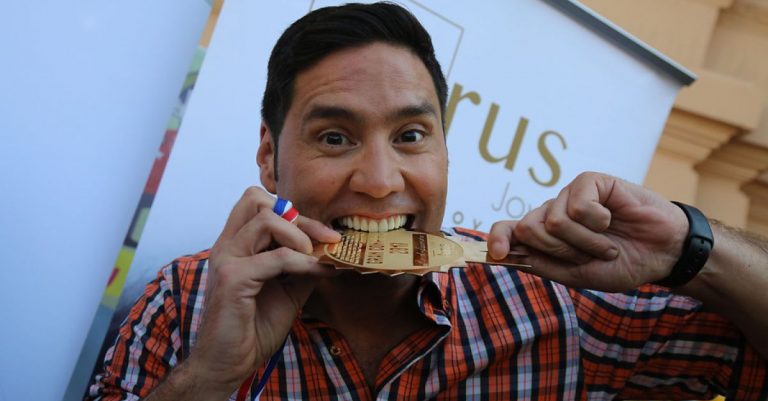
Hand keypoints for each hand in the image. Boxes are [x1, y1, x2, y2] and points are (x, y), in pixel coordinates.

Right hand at [183, 187, 339, 396]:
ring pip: (266, 219)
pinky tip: (318, 272)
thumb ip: (302, 265)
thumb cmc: (254, 327)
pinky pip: (277, 257)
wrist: (230, 362)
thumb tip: (331, 249)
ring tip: (314, 257)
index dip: (296, 213)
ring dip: (300, 236)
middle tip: (324, 239)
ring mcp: (226, 258)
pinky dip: (304, 262)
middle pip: (256, 199)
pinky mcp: (232, 278)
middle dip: (298, 216)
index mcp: (234, 244)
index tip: (326, 234)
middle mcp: (226, 245)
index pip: (258, 203)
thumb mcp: (288, 289)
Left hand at [488, 172, 688, 291]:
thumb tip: (507, 254)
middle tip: (589, 255)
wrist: (662, 253)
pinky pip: (578, 205)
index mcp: (545, 236)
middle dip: (560, 251)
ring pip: (554, 221)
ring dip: (586, 242)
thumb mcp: (579, 274)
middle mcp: (552, 212)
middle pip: (528, 229)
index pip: (508, 231)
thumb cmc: (621, 263)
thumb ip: (544, 264)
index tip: (498, 254)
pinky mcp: (590, 181)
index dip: (498, 239)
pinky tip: (612, 219)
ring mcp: (570, 195)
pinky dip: (597, 222)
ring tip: (607, 243)